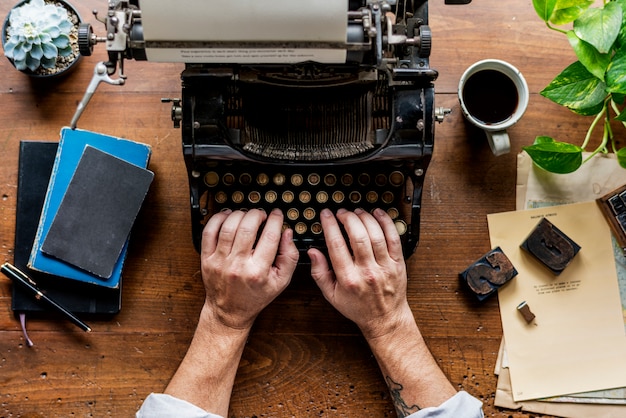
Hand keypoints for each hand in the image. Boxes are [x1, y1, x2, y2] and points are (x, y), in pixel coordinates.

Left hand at [200, 208, 298, 329]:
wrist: (229, 311)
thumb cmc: (256, 296)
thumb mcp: (281, 281)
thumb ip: (289, 257)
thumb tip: (287, 233)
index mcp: (258, 271)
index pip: (269, 237)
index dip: (275, 220)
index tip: (277, 214)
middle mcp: (238, 265)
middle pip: (247, 228)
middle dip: (257, 214)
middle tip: (261, 214)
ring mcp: (220, 261)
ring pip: (228, 226)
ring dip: (239, 214)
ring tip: (246, 215)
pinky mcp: (206, 259)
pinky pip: (209, 232)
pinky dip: (218, 219)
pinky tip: (227, 217)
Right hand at [308, 208, 412, 338]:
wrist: (385, 319)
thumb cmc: (358, 307)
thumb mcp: (331, 295)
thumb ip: (319, 272)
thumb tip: (312, 252)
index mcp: (348, 278)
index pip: (336, 245)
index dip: (330, 225)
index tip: (326, 215)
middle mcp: (367, 271)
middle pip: (357, 236)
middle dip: (348, 218)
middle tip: (342, 212)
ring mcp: (384, 266)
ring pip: (375, 234)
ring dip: (365, 217)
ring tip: (357, 211)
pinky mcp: (398, 263)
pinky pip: (393, 238)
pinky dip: (386, 222)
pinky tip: (377, 214)